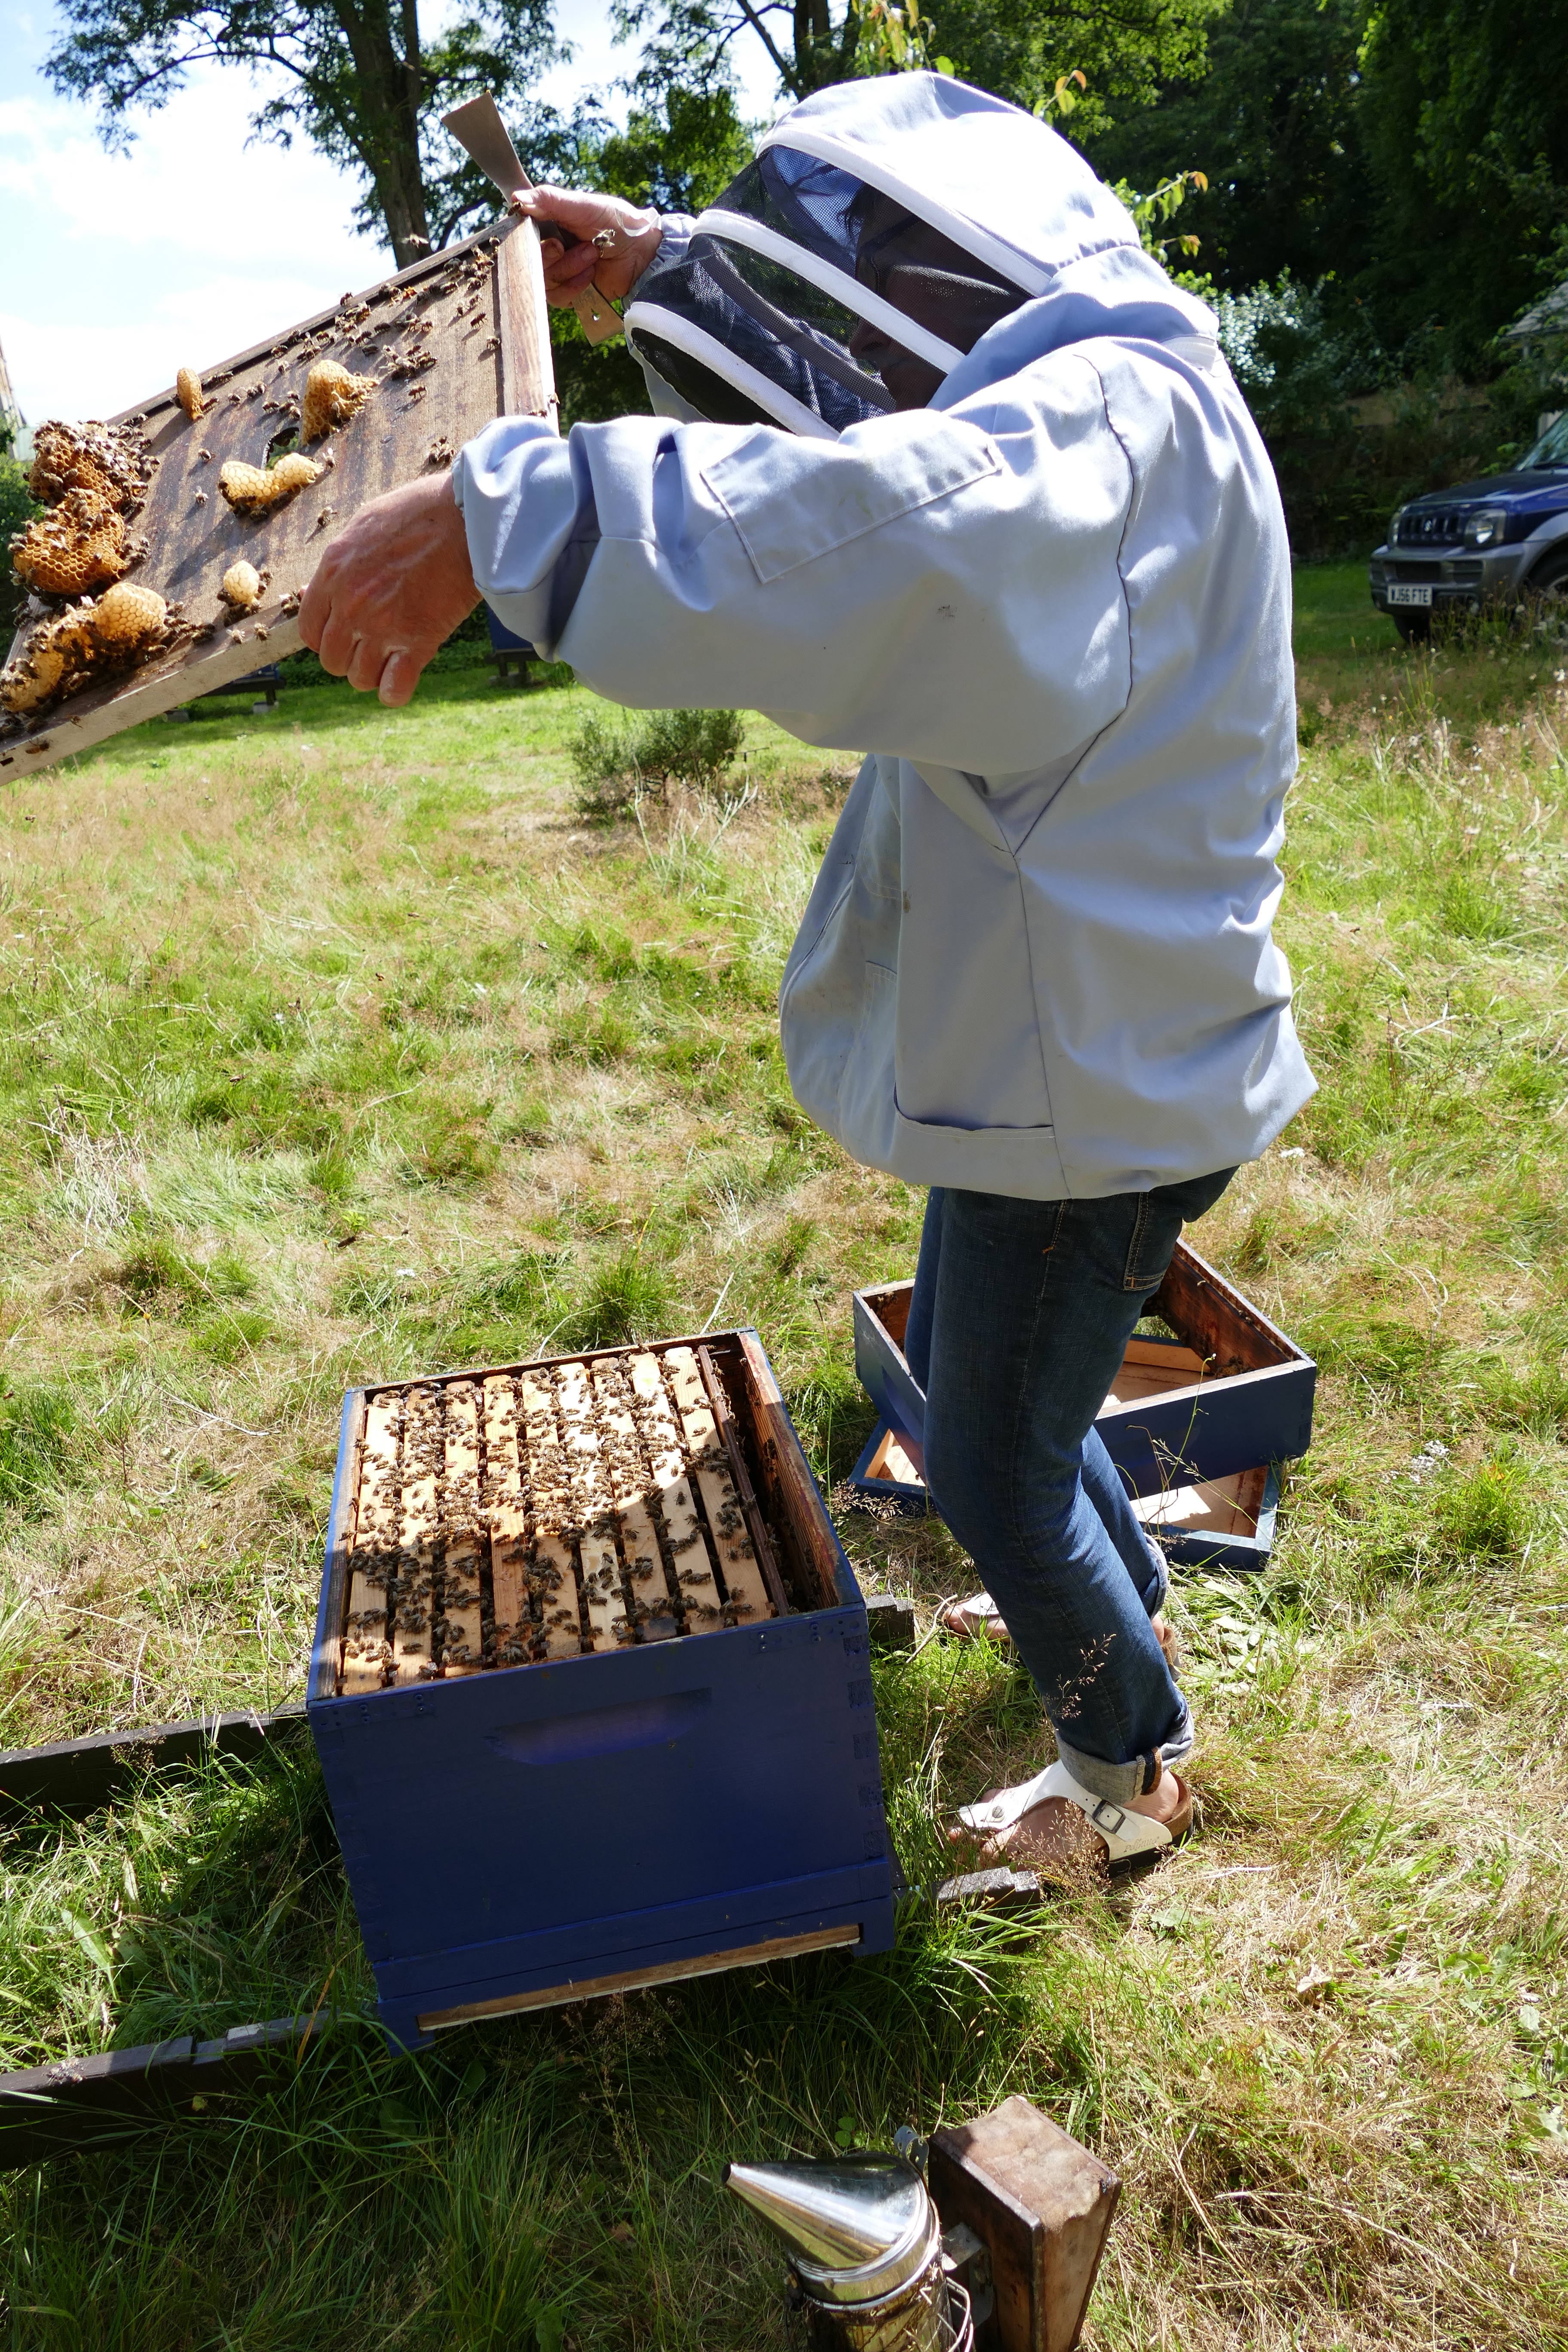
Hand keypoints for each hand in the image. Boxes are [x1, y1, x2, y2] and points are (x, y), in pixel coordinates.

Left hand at [297, 473, 477, 707]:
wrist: (465, 519)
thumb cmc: (420, 514)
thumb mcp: (364, 525)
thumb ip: (343, 561)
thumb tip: (326, 585)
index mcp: (334, 572)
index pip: (309, 630)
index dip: (326, 639)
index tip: (344, 636)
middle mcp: (351, 604)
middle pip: (332, 660)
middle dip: (349, 658)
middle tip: (372, 646)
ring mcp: (382, 626)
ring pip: (360, 678)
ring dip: (374, 674)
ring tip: (391, 658)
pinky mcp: (417, 642)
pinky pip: (393, 689)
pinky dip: (395, 692)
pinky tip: (403, 679)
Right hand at [509, 185, 661, 305]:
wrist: (642, 251)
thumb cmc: (615, 221)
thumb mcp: (581, 205)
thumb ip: (549, 200)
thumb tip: (517, 199)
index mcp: (548, 224)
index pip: (520, 234)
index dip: (522, 238)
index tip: (535, 233)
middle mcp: (550, 249)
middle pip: (527, 260)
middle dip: (547, 254)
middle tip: (563, 245)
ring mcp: (560, 272)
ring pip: (543, 280)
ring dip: (567, 268)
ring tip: (590, 255)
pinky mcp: (571, 293)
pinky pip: (558, 297)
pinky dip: (573, 286)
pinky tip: (590, 274)